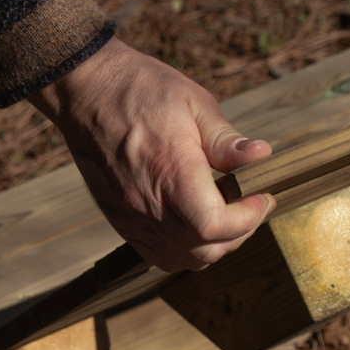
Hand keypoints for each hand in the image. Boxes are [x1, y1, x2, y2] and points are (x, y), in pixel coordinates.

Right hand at [29, 38, 275, 271]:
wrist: (86, 92)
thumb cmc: (142, 90)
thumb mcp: (193, 103)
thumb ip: (226, 140)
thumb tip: (261, 156)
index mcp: (172, 173)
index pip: (215, 226)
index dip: (248, 219)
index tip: (262, 197)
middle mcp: (149, 204)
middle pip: (203, 250)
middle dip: (237, 234)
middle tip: (250, 206)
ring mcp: (131, 216)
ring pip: (181, 259)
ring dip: (211, 247)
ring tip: (225, 217)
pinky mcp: (119, 219)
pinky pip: (156, 255)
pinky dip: (183, 250)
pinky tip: (194, 223)